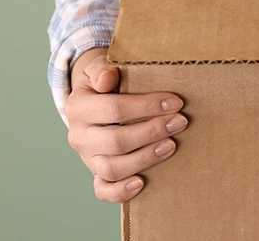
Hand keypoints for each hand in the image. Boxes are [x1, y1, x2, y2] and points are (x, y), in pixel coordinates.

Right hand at [64, 48, 187, 202]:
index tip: (175, 102)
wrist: (93, 100)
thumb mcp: (99, 67)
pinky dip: (120, 191)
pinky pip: (103, 190)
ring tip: (171, 145)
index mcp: (78, 107)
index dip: (146, 106)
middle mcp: (79, 135)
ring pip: (112, 168)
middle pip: (116, 141)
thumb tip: (109, 77)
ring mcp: (87, 158)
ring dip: (146, 158)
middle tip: (180, 122)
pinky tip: (142, 182)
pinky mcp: (96, 173)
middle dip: (152, 132)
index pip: (113, 109)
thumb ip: (103, 69)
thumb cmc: (105, 83)